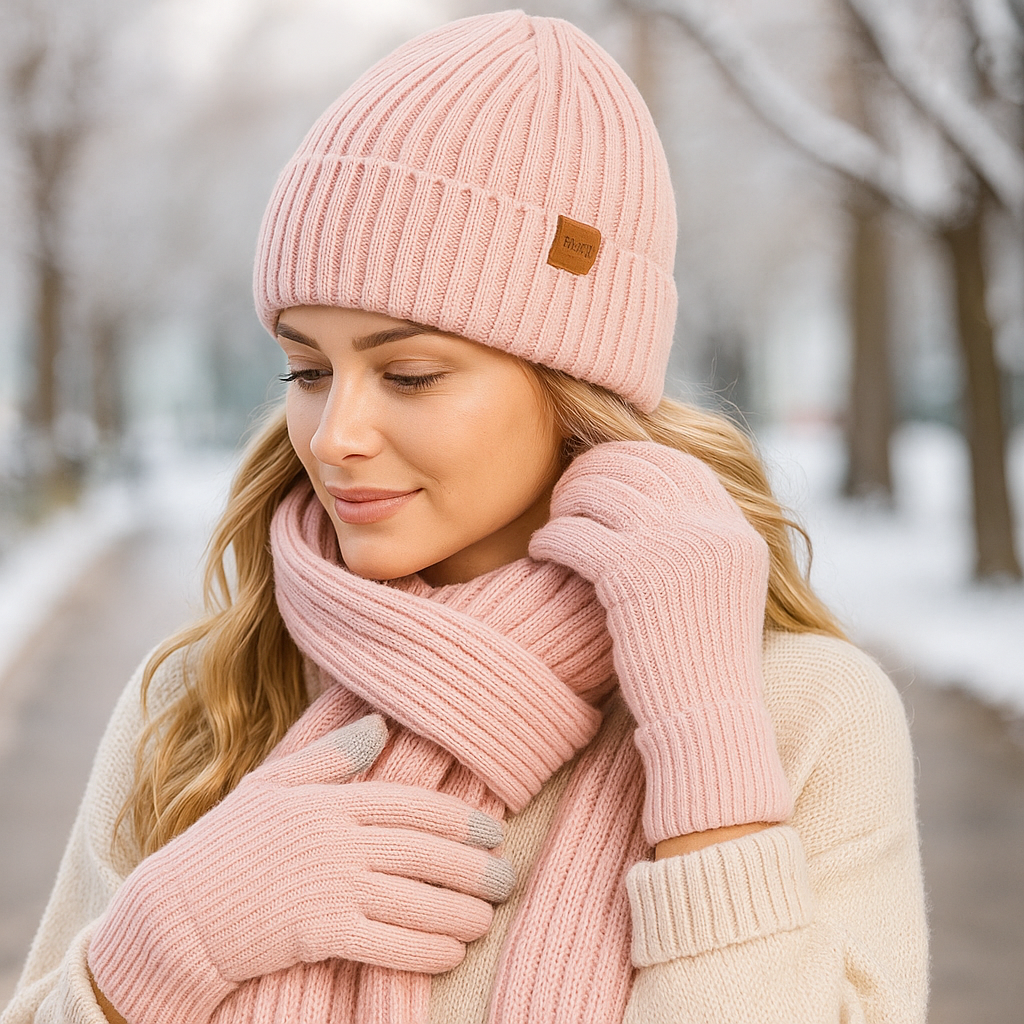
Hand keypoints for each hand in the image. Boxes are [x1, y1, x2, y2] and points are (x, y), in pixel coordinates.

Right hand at [88, 714, 513, 1023]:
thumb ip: (330, 753)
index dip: (463, 819)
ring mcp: (332, 887)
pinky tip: (450, 952)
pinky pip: (391, 943)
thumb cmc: (227, 843)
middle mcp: (341, 840)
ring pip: (418, 900)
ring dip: (461, 913)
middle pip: (427, 853)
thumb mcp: (273, 782)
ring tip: (485, 918)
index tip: (495, 831)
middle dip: (475, 868)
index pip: (415, 805)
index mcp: (333, 799)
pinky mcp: (321, 933)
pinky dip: (427, 949)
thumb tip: (379, 723)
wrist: (177, 912)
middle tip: (506, 878)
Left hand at [530, 441, 790, 842]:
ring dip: (567, 502)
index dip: (633, 460)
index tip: (603, 473)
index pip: (678, 463)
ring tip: (554, 521)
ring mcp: (672, 547)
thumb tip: (649, 498)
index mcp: (737, 528)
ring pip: (599, 491)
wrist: (708, 720)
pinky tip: (540, 551)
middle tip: (568, 493)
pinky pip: (574, 533)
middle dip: (593, 471)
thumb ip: (699, 538)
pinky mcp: (631, 575)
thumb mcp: (722, 587)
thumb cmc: (705, 662)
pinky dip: (550, 538)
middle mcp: (710, 527)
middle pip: (635, 466)